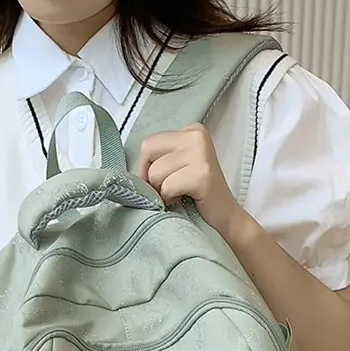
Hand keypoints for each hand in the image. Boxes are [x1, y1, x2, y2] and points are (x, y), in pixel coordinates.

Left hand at [136, 124, 242, 239]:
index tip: (162, 181)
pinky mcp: (203, 173)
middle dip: (151, 178)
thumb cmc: (195, 196)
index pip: (148, 144)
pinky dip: (171, 198)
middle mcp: (196, 135)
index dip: (146, 168)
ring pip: (155, 172)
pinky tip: (186, 199)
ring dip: (162, 191)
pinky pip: (167, 186)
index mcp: (190, 130)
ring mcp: (201, 152)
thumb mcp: (174, 169)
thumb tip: (125, 174)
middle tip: (170, 189)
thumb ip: (155, 160)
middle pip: (148, 152)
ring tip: (181, 194)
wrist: (224, 220)